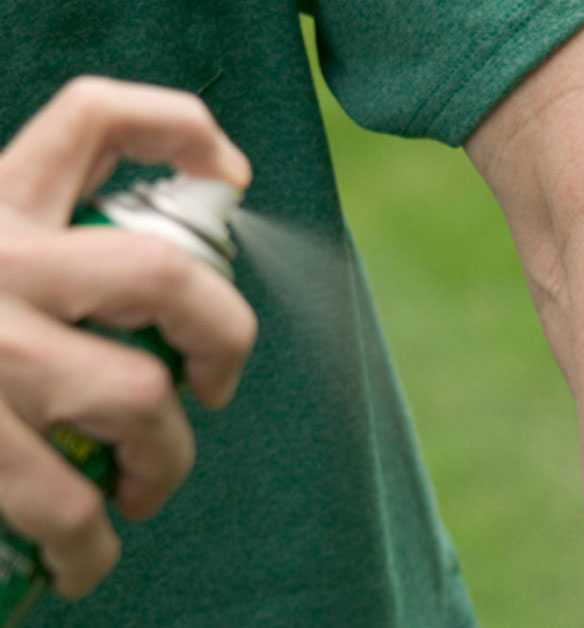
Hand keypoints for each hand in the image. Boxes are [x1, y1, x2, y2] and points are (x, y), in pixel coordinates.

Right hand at [0, 77, 256, 598]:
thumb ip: (45, 235)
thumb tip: (164, 270)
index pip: (94, 118)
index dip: (183, 131)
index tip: (232, 180)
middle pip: (163, 276)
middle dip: (224, 335)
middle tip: (214, 382)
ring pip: (135, 397)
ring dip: (165, 460)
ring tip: (146, 484)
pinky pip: (60, 503)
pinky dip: (92, 545)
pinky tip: (89, 558)